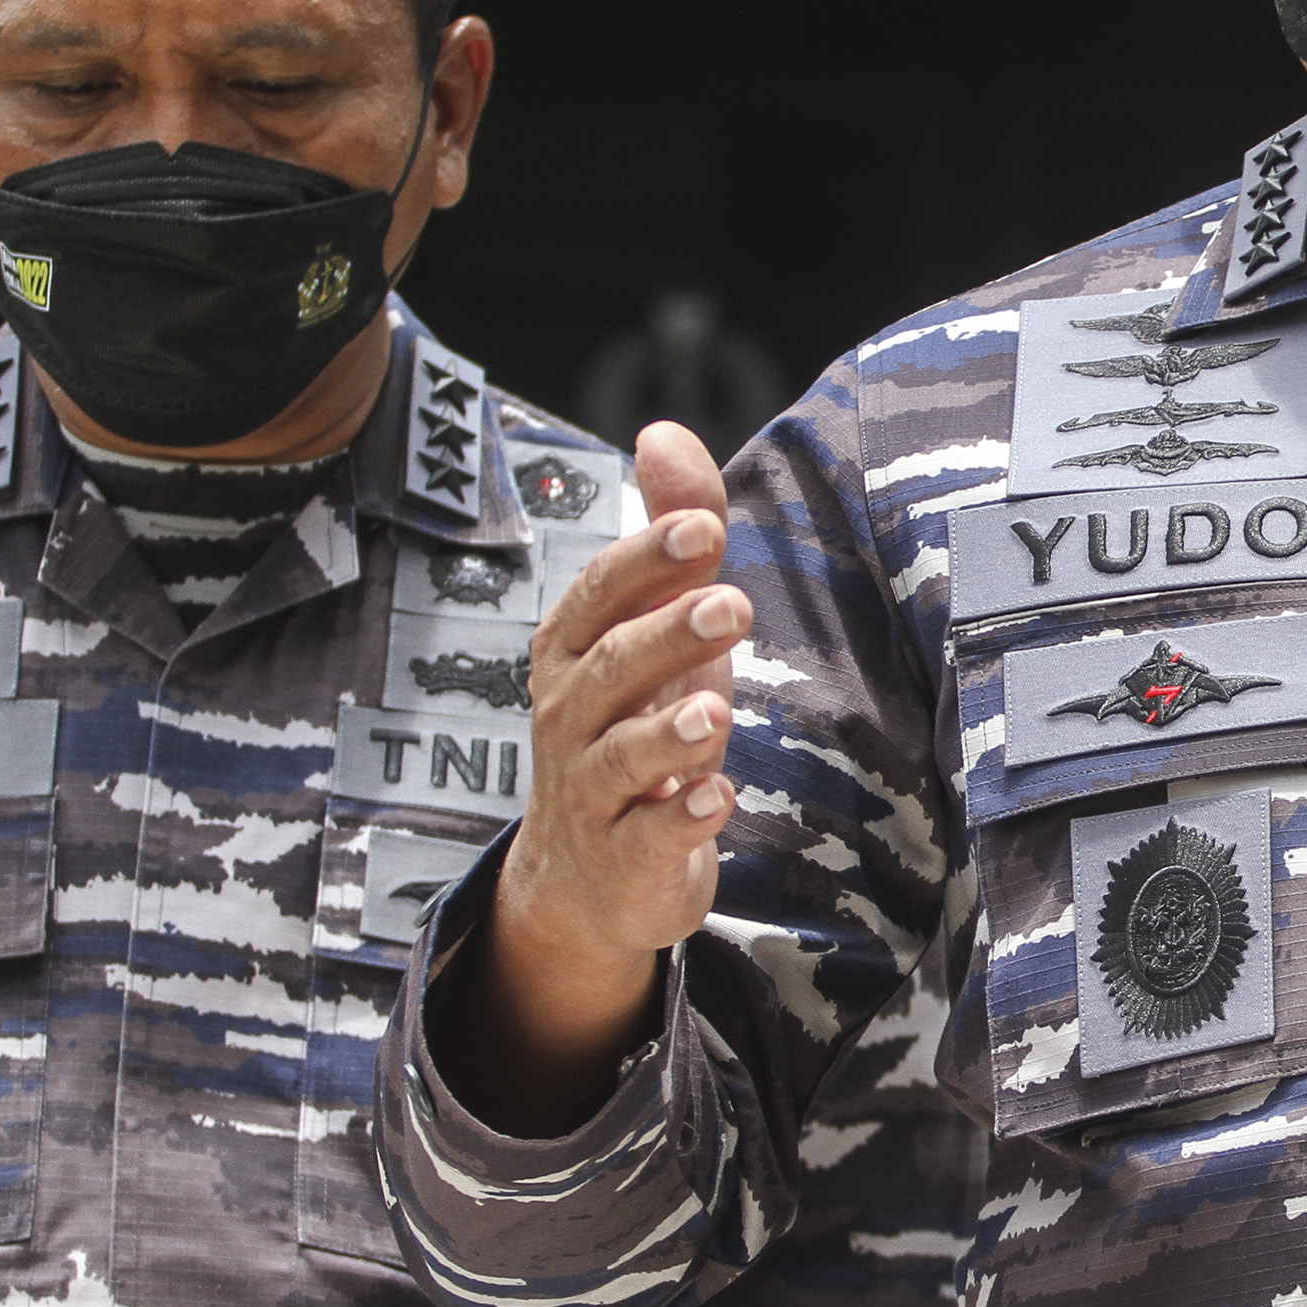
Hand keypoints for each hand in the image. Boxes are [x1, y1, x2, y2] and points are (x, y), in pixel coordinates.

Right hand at [444, 419, 742, 1134]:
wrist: (589, 873)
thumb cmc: (632, 724)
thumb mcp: (656, 628)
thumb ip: (670, 535)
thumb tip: (664, 432)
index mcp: (575, 652)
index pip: (597, 596)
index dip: (644, 561)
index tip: (700, 528)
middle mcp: (573, 717)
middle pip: (610, 670)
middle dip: (667, 636)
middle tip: (733, 606)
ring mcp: (595, 792)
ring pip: (622, 758)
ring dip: (669, 733)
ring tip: (716, 709)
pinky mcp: (626, 858)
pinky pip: (647, 838)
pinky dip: (680, 820)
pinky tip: (716, 797)